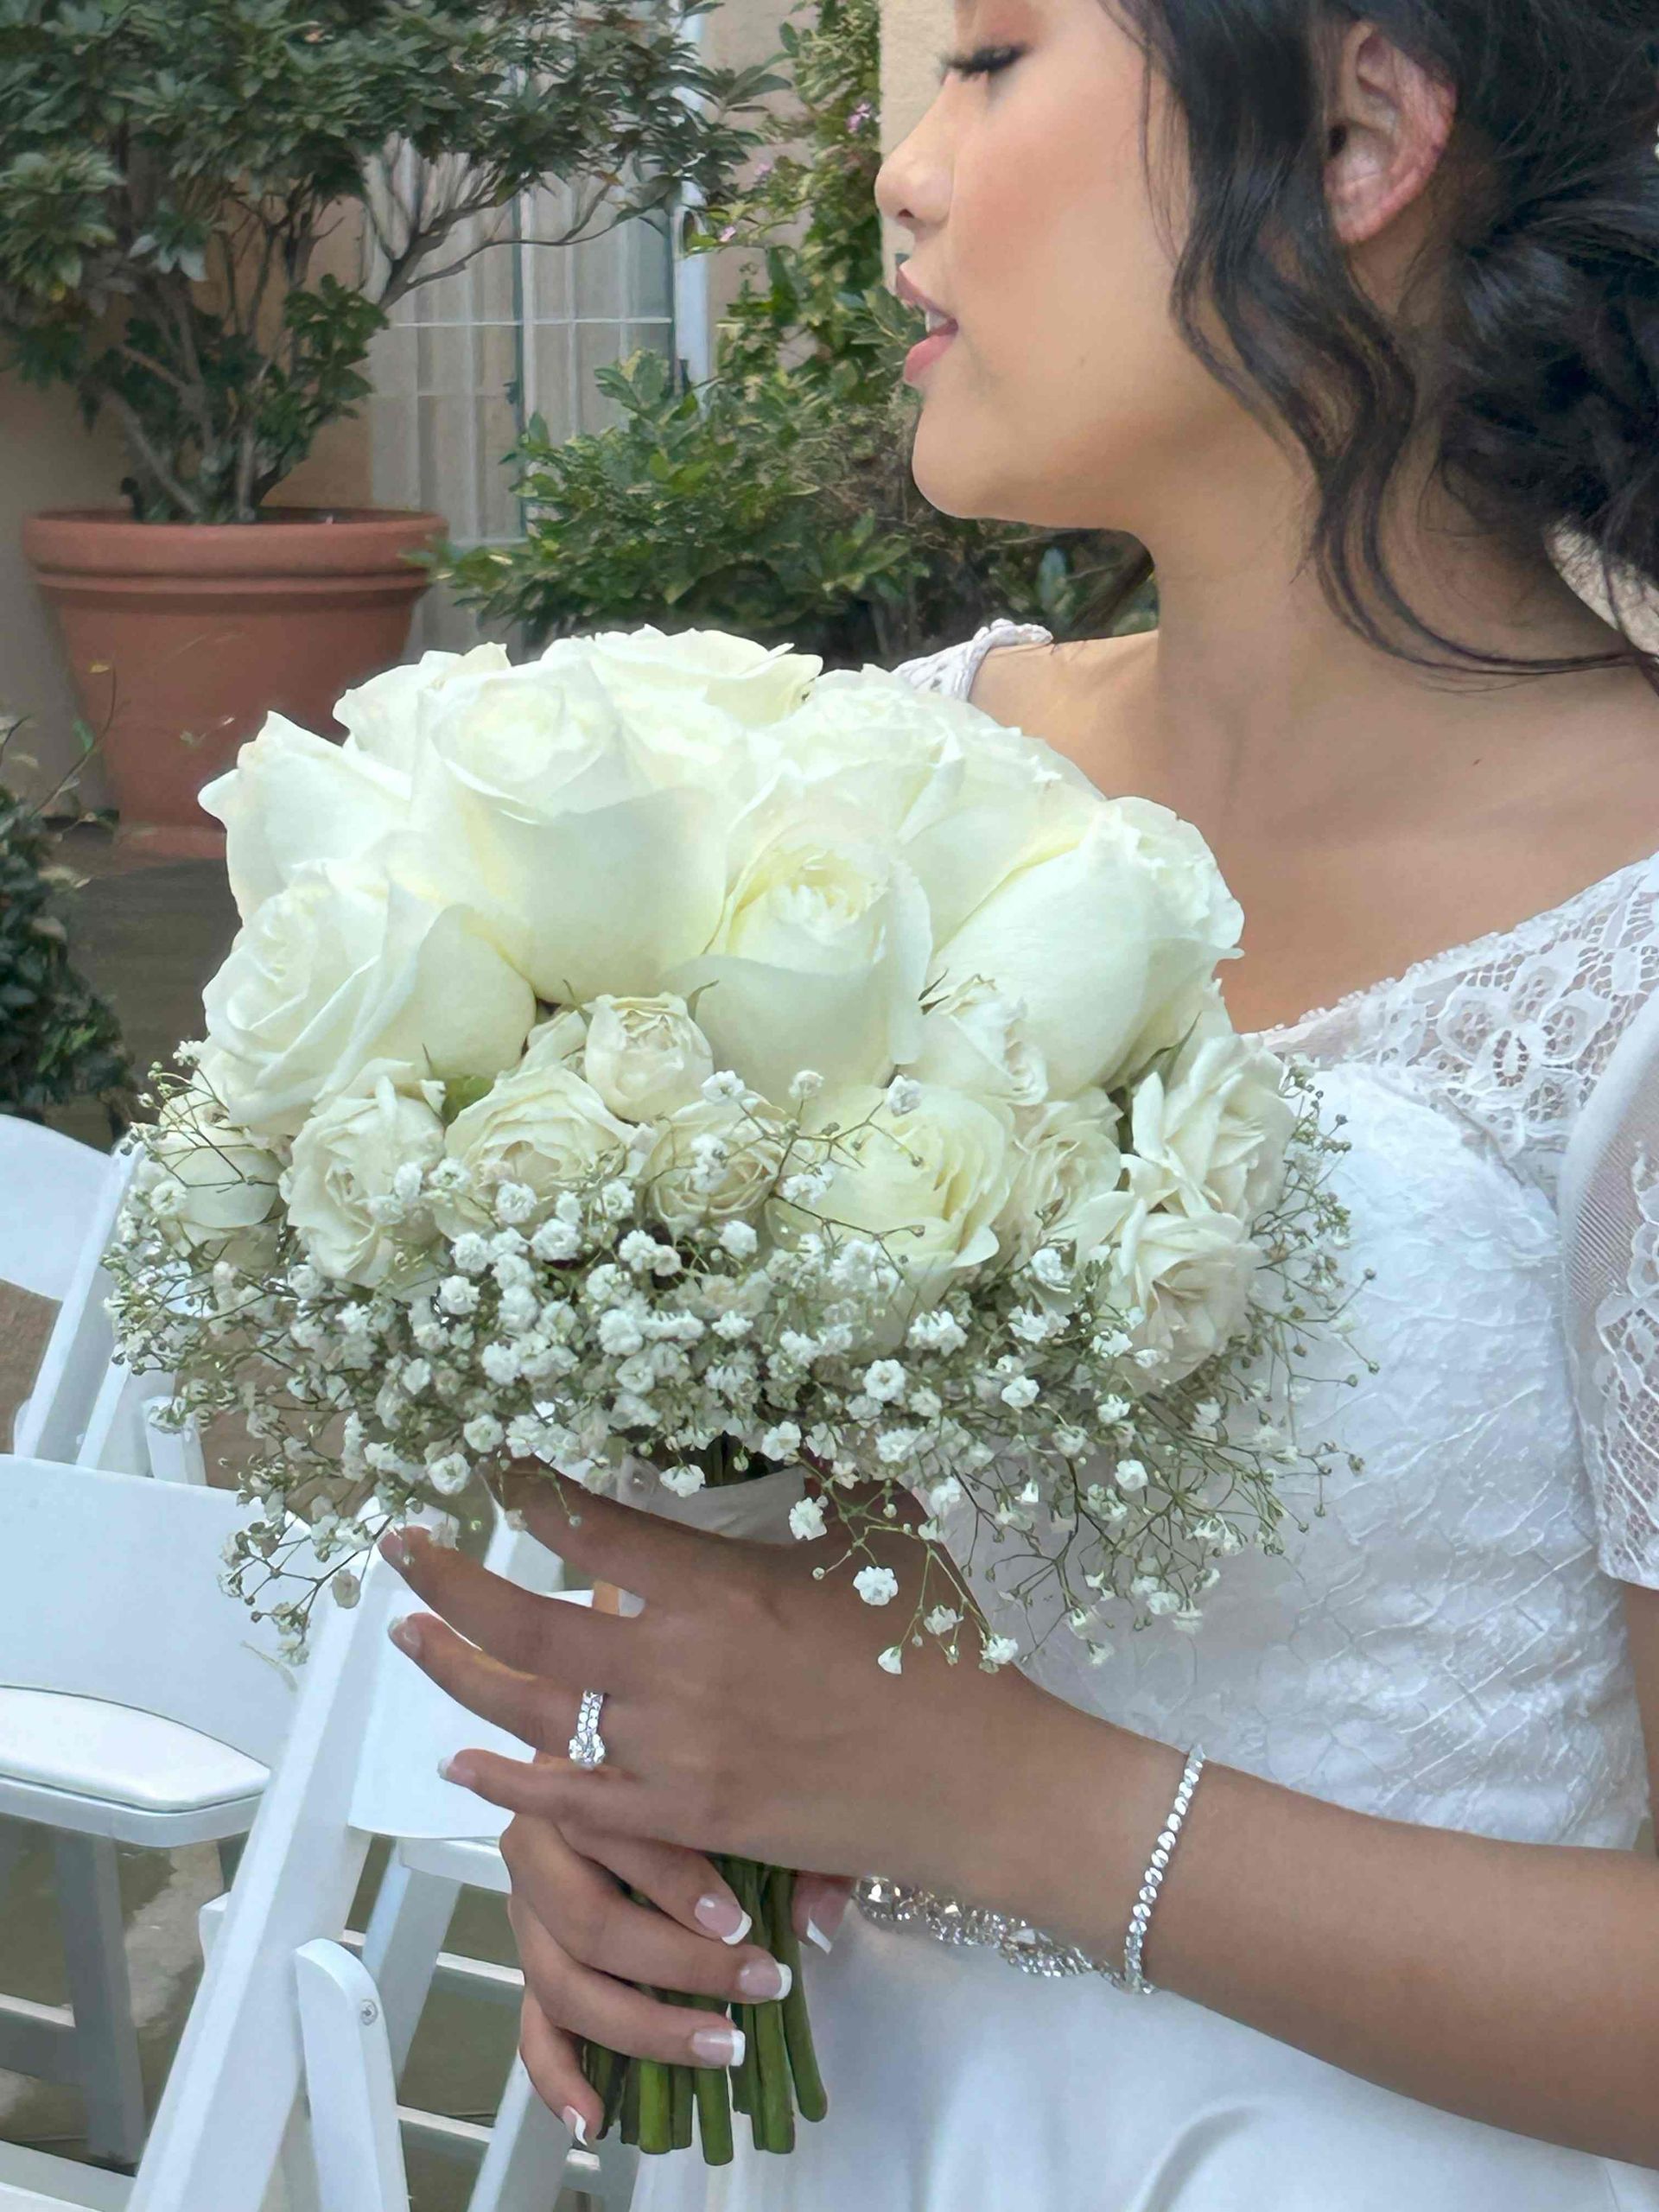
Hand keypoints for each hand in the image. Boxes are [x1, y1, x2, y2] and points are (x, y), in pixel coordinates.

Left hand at [380, 1467, 1055, 1904]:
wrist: (976, 1783)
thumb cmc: (938, 1651)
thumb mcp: (885, 1536)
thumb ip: (827, 1476)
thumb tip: (800, 1413)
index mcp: (721, 1585)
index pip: (593, 1527)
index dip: (528, 1492)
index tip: (489, 1465)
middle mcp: (678, 1665)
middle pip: (529, 1622)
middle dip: (449, 1580)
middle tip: (395, 1546)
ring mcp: (675, 1752)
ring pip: (535, 1711)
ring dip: (459, 1670)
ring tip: (408, 1634)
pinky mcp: (688, 1820)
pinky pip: (574, 1802)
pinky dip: (509, 1779)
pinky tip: (461, 1760)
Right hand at [495, 1787, 852, 2140]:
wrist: (624, 1760)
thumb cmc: (691, 1775)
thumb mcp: (741, 1787)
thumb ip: (785, 1840)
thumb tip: (815, 1921)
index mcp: (580, 1783)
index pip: (616, 1832)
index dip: (676, 1882)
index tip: (741, 1922)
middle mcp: (537, 1846)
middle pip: (588, 1919)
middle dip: (677, 1963)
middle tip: (757, 1982)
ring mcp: (528, 1912)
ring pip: (563, 1982)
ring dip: (643, 2028)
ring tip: (722, 2048)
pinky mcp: (528, 1966)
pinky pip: (532, 2030)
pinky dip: (559, 2079)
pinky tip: (598, 2119)